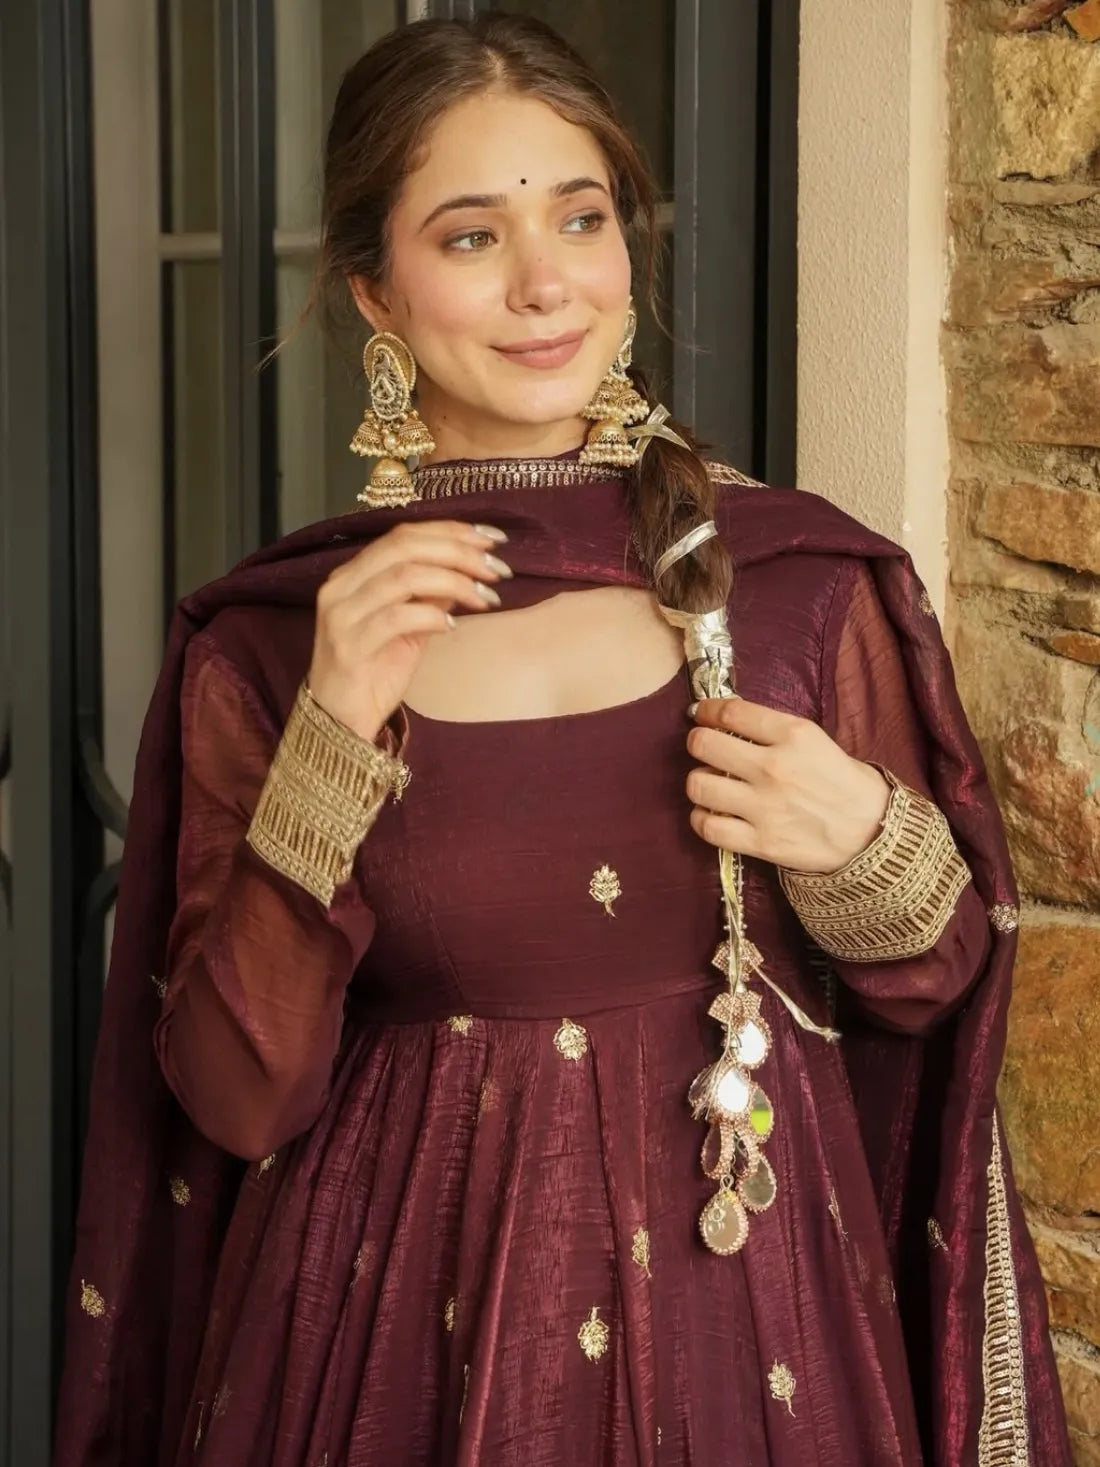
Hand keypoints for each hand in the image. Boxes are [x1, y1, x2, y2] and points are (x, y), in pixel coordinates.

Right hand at [308, 520, 509, 741]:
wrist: (338, 721)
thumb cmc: (374, 671)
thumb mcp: (410, 626)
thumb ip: (432, 594)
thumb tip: (470, 566)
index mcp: (353, 574)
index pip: (403, 534)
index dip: (451, 531)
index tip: (493, 539)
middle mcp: (341, 587)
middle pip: (404, 547)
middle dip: (458, 552)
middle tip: (496, 569)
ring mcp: (341, 616)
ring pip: (403, 577)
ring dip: (454, 581)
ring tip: (485, 598)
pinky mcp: (349, 647)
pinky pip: (397, 618)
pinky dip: (432, 616)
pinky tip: (452, 627)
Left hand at [686, 698, 890, 872]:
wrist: (873, 833)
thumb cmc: (846, 784)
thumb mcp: (817, 741)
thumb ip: (775, 731)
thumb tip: (731, 721)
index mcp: (793, 735)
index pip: (731, 712)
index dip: (706, 710)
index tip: (700, 713)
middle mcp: (774, 768)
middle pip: (705, 745)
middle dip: (697, 742)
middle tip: (702, 747)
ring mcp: (764, 807)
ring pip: (699, 786)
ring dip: (698, 782)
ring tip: (709, 783)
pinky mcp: (761, 841)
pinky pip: (709, 828)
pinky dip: (702, 819)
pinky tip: (711, 814)